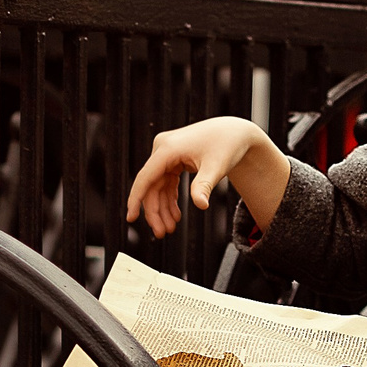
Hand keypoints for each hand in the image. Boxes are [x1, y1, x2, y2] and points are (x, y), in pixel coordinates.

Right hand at [125, 117, 284, 236]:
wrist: (235, 132)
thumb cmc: (226, 144)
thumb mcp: (216, 166)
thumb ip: (204, 186)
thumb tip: (200, 205)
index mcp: (167, 148)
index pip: (145, 177)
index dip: (136, 199)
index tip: (131, 218)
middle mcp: (162, 149)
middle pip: (151, 185)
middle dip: (155, 211)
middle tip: (162, 234)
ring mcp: (166, 154)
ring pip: (158, 187)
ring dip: (163, 208)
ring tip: (170, 228)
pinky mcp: (173, 159)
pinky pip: (166, 183)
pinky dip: (170, 199)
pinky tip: (175, 215)